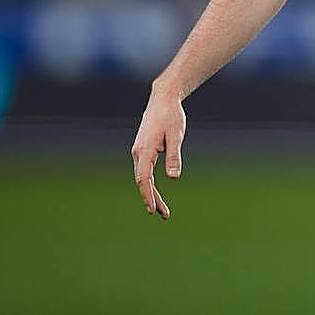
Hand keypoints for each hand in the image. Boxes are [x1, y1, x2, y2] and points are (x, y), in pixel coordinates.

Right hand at [131, 86, 186, 219]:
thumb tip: (173, 177)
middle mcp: (138, 152)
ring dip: (151, 193)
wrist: (163, 99)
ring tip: (162, 210)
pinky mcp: (143, 150)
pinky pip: (144, 171)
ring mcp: (139, 151)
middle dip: (152, 199)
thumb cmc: (171, 115)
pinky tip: (156, 193)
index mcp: (145, 150)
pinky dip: (149, 183)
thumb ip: (174, 156)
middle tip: (164, 215)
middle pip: (142, 181)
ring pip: (143, 178)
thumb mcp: (176, 135)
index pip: (143, 178)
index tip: (152, 209)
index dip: (147, 195)